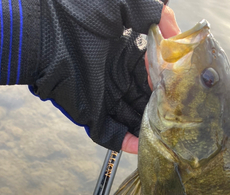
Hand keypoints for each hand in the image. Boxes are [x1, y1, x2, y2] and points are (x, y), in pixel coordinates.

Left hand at [31, 0, 175, 152]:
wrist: (43, 34)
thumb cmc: (78, 14)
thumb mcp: (121, 3)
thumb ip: (151, 12)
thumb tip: (177, 32)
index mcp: (127, 56)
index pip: (156, 75)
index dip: (171, 81)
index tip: (186, 86)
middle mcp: (119, 80)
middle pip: (148, 101)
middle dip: (165, 109)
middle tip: (185, 116)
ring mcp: (106, 100)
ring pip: (135, 121)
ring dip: (152, 129)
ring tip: (172, 136)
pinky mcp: (92, 116)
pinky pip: (113, 135)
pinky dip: (127, 143)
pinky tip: (143, 146)